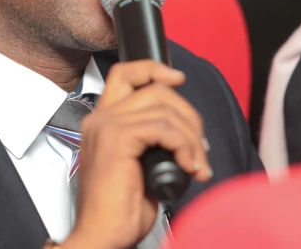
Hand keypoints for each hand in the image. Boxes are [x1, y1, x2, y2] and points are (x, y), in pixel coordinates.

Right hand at [60, 61, 211, 248]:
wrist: (101, 237)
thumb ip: (152, 139)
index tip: (178, 79)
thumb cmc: (119, 210)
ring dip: (192, 137)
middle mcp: (101, 118)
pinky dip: (185, 146)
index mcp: (102, 121)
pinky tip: (189, 167)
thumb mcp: (140, 165)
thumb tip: (184, 130)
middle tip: (199, 148)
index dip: (154, 69)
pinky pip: (163, 128)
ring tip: (197, 164)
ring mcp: (106, 126)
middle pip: (155, 88)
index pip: (125, 74)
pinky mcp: (116, 139)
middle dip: (188, 115)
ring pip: (164, 108)